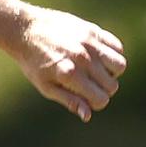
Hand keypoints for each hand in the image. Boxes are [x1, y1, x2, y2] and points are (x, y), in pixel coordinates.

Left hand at [12, 5, 125, 121]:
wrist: (25, 30)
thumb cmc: (33, 62)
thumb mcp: (45, 86)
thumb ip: (69, 101)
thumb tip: (88, 116)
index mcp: (69, 74)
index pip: (100, 99)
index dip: (95, 103)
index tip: (85, 98)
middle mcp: (83, 59)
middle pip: (112, 85)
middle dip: (102, 89)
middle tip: (86, 84)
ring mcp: (90, 43)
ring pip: (120, 65)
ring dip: (111, 72)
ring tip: (94, 70)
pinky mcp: (93, 30)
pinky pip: (117, 47)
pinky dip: (112, 55)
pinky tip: (97, 57)